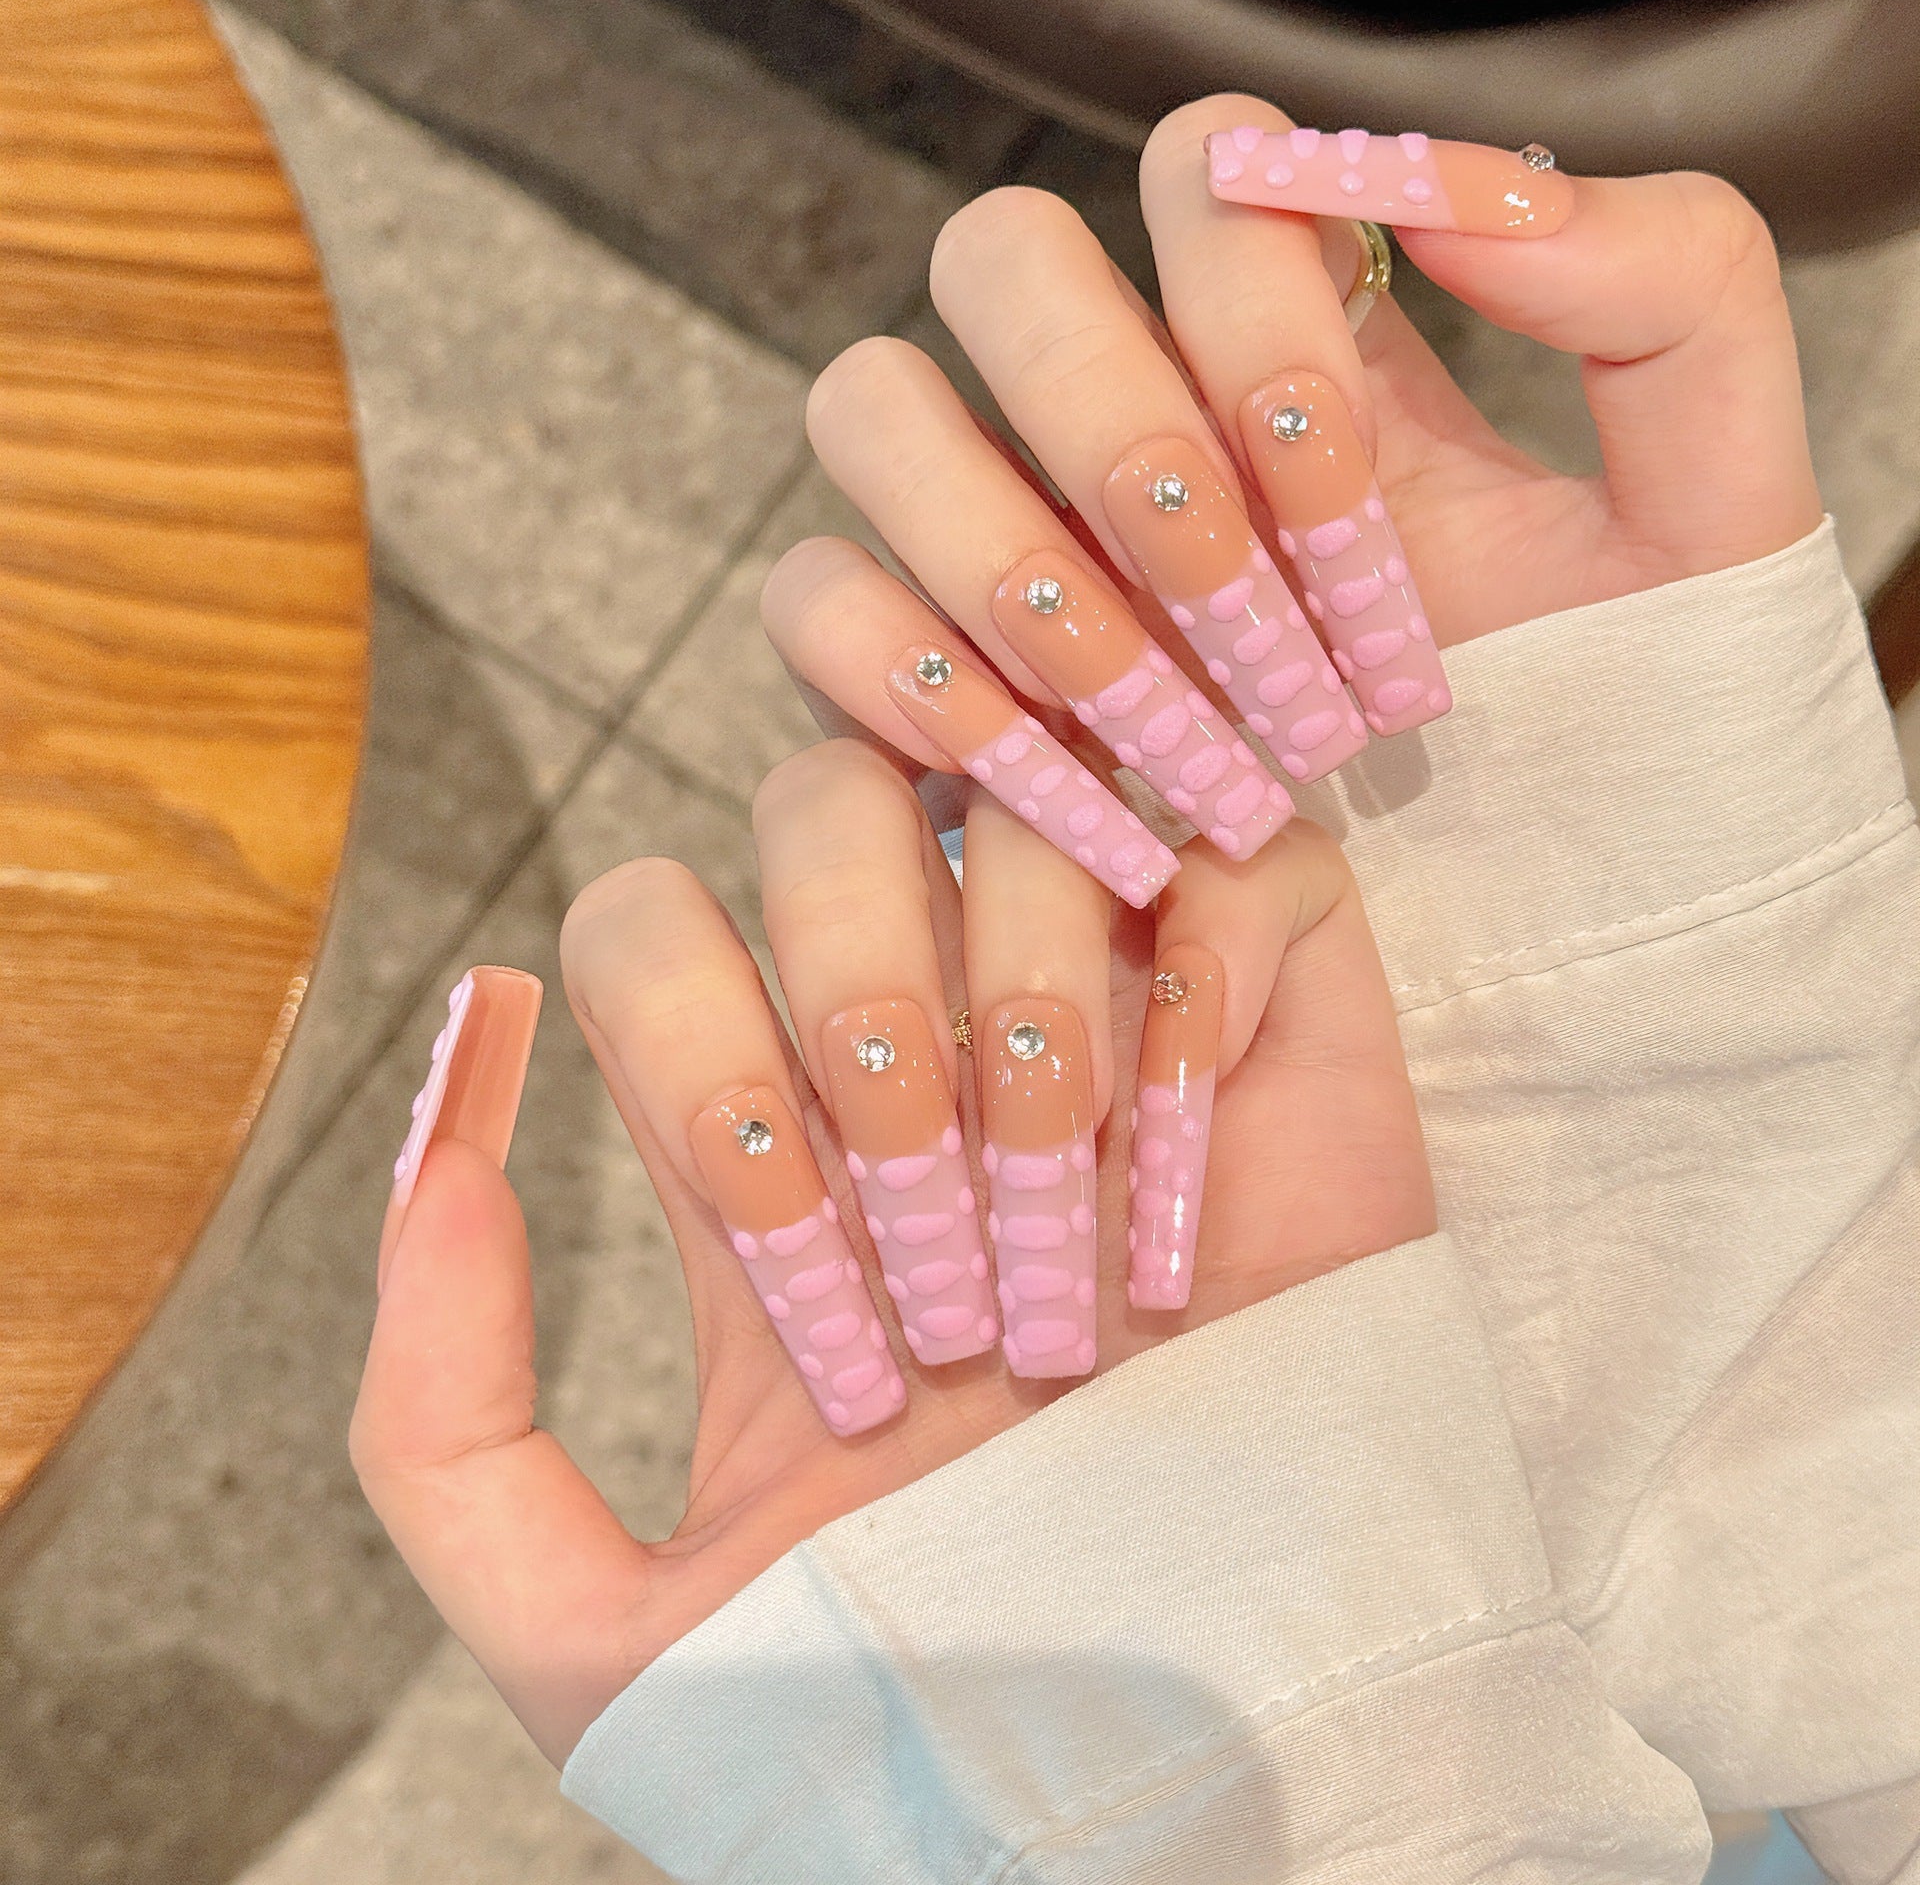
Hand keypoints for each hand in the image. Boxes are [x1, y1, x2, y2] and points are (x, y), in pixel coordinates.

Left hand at [350, 739, 1430, 1763]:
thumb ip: (442, 1427)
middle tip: (919, 1196)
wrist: (1193, 1753)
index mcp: (772, 1141)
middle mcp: (930, 1038)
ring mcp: (1109, 1014)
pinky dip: (1213, 958)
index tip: (781, 1234)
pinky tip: (1188, 1125)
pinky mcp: (1287, 1029)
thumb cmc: (927, 1685)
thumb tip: (449, 1148)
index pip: (646, 922)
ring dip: (1029, 992)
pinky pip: (1254, 856)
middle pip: (819, 799)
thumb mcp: (606, 1624)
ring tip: (1064, 1195)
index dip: (682, 1027)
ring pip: (1023, 805)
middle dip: (850, 982)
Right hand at [763, 97, 1821, 885]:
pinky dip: (907, 670)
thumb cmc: (1613, 728)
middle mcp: (1124, 411)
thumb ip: (1664, 290)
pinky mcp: (925, 684)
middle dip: (1108, 423)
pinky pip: (822, 607)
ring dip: (1003, 549)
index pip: (1199, 172)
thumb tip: (1444, 185)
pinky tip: (1046, 764)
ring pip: (877, 413)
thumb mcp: (1704, 512)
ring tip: (1153, 705)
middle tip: (1231, 586)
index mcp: (1291, 335)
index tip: (1337, 480)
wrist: (1531, 937)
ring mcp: (1005, 539)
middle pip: (997, 261)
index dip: (1245, 305)